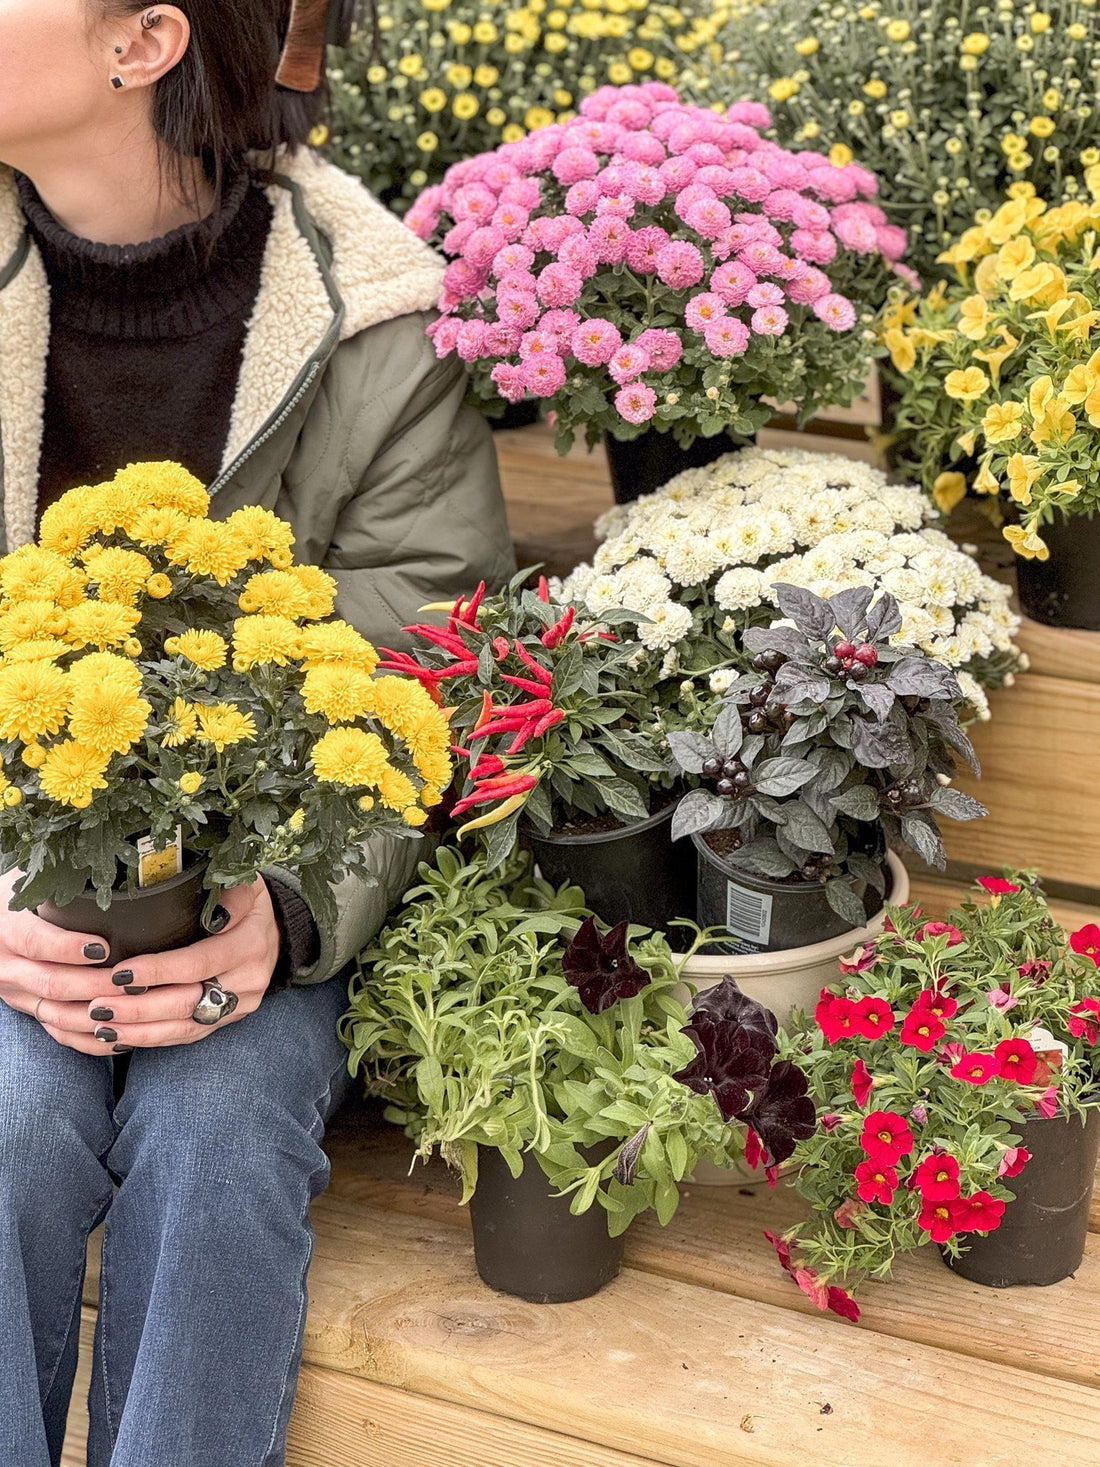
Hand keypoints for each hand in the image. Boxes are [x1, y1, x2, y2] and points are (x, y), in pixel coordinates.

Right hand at [0, 867, 119, 1038]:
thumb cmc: (16, 895)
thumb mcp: (28, 882)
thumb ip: (59, 884)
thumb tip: (103, 867)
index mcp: (7, 930)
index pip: (36, 942)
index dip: (68, 948)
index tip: (103, 947)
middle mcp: (7, 966)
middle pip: (51, 983)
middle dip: (95, 985)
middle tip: (133, 982)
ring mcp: (17, 993)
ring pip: (56, 1014)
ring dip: (97, 1016)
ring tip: (135, 1009)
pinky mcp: (29, 1009)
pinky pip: (58, 1032)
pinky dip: (89, 1040)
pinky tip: (121, 1036)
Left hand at [2, 873, 279, 1054]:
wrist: (277, 931)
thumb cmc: (247, 901)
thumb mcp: (246, 884)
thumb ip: (228, 890)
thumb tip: (208, 903)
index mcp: (250, 944)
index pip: (199, 962)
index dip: (159, 971)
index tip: (120, 973)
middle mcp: (249, 980)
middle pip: (189, 1002)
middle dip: (140, 1008)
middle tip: (97, 1007)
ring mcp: (240, 1005)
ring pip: (186, 1026)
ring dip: (141, 1030)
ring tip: (101, 1027)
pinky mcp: (227, 1019)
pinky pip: (189, 1035)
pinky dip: (153, 1038)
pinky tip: (121, 1036)